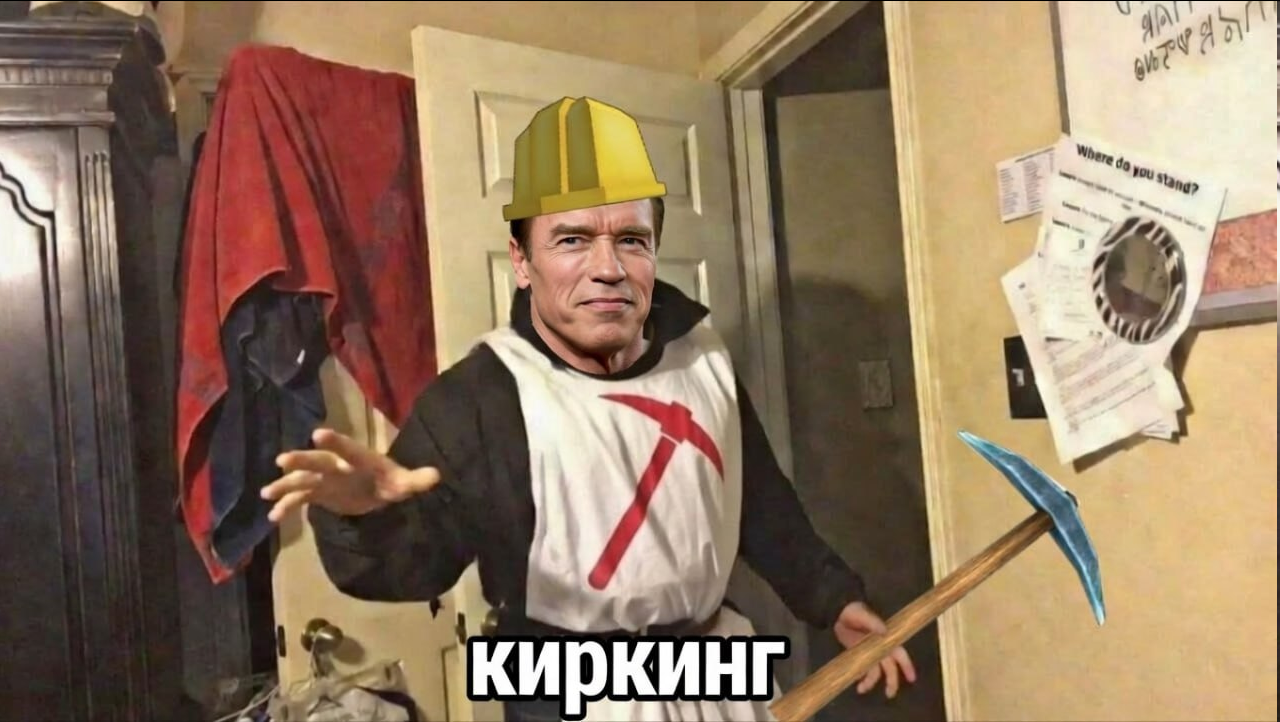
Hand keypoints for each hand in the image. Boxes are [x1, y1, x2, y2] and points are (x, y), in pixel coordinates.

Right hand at [260, 428, 440, 521]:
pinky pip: (299, 499)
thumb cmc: (390, 481)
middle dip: (302, 460)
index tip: (318, 434)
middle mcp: (337, 466)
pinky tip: (273, 517)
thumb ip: (417, 480)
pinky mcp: (318, 494)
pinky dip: (287, 506)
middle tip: (283, 460)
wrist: (377, 489)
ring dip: (285, 484)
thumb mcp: (404, 483)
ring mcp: (325, 480)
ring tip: (267, 493)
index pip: (347, 448)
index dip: (334, 441)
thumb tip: (436, 476)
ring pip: (303, 479)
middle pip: (318, 461)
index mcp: (358, 459)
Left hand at [833, 601, 917, 698]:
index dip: (906, 665)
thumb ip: (873, 622)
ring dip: (871, 682)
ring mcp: (869, 653)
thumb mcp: (862, 614)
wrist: (838, 612)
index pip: (899, 653)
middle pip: (889, 667)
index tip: (912, 678)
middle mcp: (880, 647)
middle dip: (892, 681)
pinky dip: (862, 678)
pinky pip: (863, 670)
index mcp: (886, 638)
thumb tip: (884, 631)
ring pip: (875, 671)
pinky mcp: (859, 655)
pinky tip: (857, 683)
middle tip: (890, 694)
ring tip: (861, 690)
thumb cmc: (854, 611)